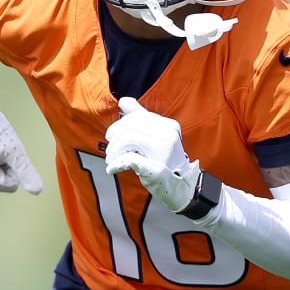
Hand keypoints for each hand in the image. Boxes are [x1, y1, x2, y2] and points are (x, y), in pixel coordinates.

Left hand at [104, 97, 198, 212]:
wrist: (180, 188)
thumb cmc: (164, 162)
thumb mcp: (154, 137)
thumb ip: (140, 118)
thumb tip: (123, 101)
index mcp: (169, 126)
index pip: (138, 117)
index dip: (119, 125)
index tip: (111, 137)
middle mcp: (169, 135)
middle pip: (131, 127)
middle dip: (115, 138)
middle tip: (109, 151)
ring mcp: (165, 151)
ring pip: (129, 139)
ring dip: (114, 150)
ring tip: (111, 160)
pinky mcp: (157, 169)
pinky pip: (129, 159)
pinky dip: (117, 163)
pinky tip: (112, 168)